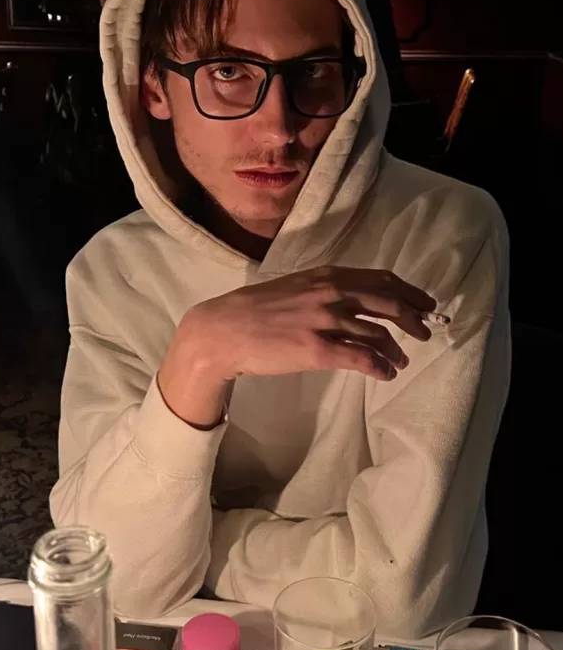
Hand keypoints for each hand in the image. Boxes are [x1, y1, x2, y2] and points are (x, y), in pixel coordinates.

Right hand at [186, 265, 435, 381]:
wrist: (224, 330)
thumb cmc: (255, 310)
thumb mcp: (296, 287)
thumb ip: (325, 290)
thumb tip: (352, 301)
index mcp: (326, 276)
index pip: (381, 279)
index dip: (409, 292)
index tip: (425, 303)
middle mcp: (330, 294)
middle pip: (388, 303)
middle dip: (414, 318)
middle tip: (425, 332)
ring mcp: (324, 321)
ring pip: (378, 334)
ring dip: (396, 350)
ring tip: (401, 361)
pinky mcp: (317, 350)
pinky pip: (361, 358)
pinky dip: (380, 367)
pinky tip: (385, 374)